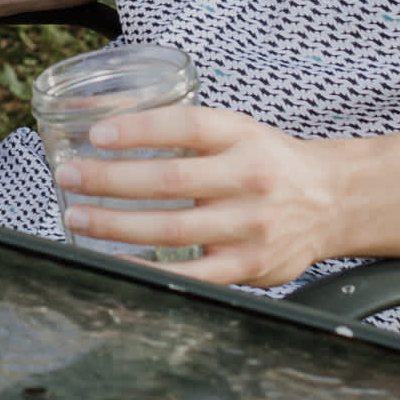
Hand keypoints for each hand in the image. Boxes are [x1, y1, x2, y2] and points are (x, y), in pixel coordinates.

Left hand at [53, 105, 349, 287]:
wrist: (332, 201)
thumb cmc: (268, 162)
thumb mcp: (237, 130)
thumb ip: (185, 132)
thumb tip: (106, 128)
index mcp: (242, 136)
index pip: (186, 125)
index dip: (138, 129)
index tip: (96, 134)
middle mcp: (249, 178)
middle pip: (170, 180)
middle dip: (109, 180)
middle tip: (68, 176)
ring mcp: (250, 226)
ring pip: (173, 227)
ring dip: (116, 225)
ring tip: (77, 217)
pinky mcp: (250, 266)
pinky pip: (191, 274)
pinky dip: (148, 269)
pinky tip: (114, 261)